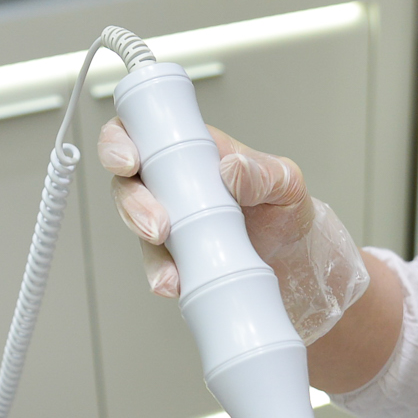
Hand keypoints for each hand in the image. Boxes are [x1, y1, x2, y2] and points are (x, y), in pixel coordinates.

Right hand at [99, 119, 368, 340]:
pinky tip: (176, 283)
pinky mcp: (176, 257)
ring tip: (171, 266)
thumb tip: (231, 168)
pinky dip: (162, 276)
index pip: (139, 134)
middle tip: (159, 226)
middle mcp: (172, 183)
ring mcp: (172, 222)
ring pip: (136, 228)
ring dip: (147, 247)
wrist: (298, 260)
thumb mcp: (285, 182)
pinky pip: (158, 265)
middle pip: (127, 185)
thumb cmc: (286, 208)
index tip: (129, 161)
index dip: (119, 143)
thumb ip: (262, 172)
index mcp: (191, 150)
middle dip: (132, 205)